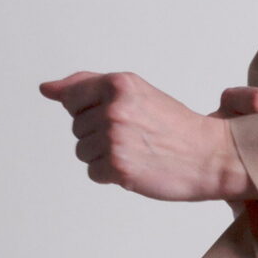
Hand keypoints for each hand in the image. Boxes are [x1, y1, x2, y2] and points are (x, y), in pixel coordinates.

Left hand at [38, 70, 251, 200]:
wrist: (211, 155)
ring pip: (82, 151)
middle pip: (77, 127)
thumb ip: (87, 85)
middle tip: (137, 135)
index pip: (72, 98)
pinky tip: (136, 166)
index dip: (92, 110)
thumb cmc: (174, 125)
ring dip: (104, 155)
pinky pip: (93, 172)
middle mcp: (114, 108)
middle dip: (100, 134)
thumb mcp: (134, 91)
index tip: (119, 116)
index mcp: (117, 84)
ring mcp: (114, 138)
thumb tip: (46, 89)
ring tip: (137, 151)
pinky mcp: (117, 167)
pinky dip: (111, 174)